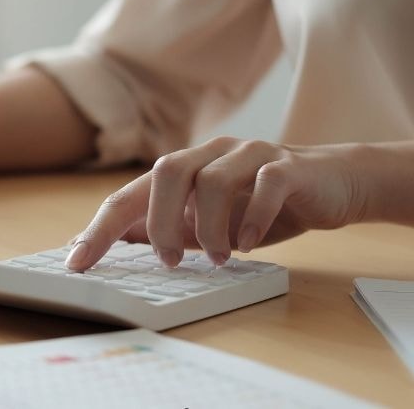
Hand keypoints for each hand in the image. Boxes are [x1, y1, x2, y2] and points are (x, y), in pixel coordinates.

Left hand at [64, 136, 370, 270]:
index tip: (77, 261)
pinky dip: (251, 217)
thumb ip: (170, 230)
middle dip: (160, 222)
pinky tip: (249, 243)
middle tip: (170, 261)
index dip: (101, 226)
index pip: (130, 193)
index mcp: (186, 167)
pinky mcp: (287, 165)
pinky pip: (263, 184)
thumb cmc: (265, 206)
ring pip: (212, 179)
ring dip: (208, 227)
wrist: (335, 185)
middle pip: (166, 171)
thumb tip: (117, 249)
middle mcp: (212, 152)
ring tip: (218, 257)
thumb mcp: (209, 224)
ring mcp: (250, 153)